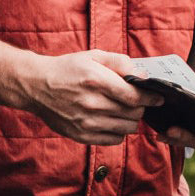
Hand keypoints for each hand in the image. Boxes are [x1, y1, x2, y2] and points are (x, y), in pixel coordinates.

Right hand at [22, 49, 162, 145]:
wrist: (36, 85)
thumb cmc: (67, 68)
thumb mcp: (93, 56)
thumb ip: (120, 63)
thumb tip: (143, 76)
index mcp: (95, 80)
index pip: (134, 96)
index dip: (151, 98)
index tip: (158, 97)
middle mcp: (91, 103)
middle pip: (133, 113)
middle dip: (140, 107)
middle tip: (137, 101)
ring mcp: (86, 122)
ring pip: (126, 128)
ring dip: (130, 120)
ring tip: (124, 111)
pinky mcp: (81, 135)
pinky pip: (113, 140)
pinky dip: (119, 132)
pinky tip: (112, 121)